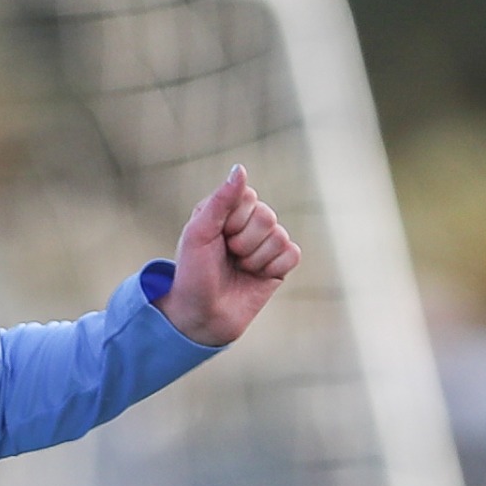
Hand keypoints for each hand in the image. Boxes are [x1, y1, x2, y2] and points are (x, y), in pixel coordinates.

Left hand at [160, 167, 300, 345]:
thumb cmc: (193, 275)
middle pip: (267, 217)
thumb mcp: (198, 233)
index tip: (217, 238)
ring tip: (238, 269)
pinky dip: (273, 268)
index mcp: (227, 210)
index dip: (233, 220)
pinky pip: (292, 254)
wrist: (202, 316)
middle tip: (228, 258)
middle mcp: (248, 223)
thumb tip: (240, 168)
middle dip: (244, 243)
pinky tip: (256, 277)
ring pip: (279, 236)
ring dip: (255, 259)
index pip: (249, 197)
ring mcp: (265, 244)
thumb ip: (221, 200)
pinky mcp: (279, 265)